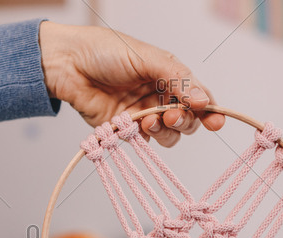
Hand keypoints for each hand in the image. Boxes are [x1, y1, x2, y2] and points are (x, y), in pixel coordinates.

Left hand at [38, 22, 224, 146]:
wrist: (67, 64)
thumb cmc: (105, 52)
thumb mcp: (147, 58)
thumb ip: (177, 79)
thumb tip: (204, 100)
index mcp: (169, 75)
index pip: (198, 96)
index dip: (210, 110)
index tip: (216, 121)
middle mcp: (160, 96)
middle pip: (188, 119)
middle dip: (185, 120)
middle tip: (170, 115)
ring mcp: (144, 114)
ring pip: (170, 134)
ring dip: (166, 130)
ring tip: (149, 120)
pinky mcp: (126, 129)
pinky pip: (147, 142)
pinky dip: (147, 136)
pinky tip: (137, 125)